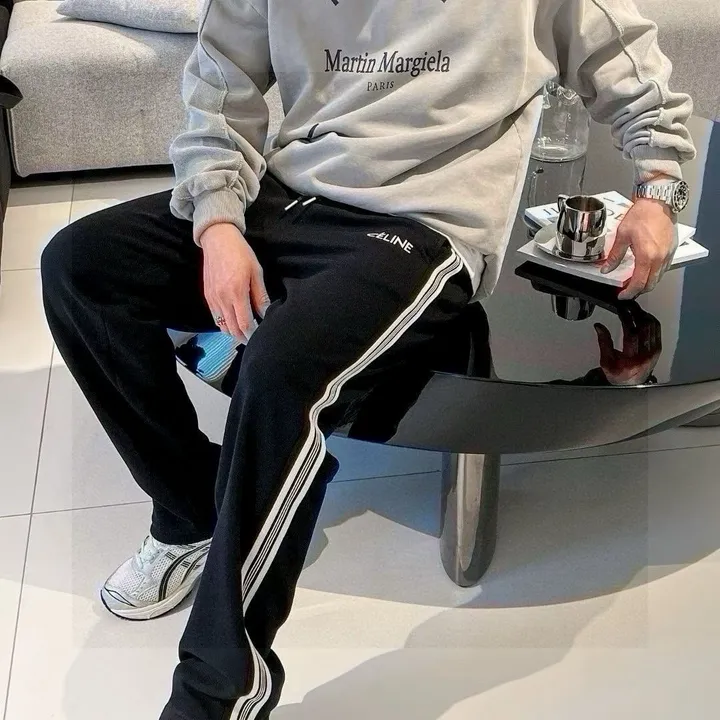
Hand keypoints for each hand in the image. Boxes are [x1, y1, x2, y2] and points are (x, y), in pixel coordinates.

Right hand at [200, 223, 270, 341]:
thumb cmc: (240, 253)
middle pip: (232, 329)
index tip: (259, 337)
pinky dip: (224, 323)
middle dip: (243, 337)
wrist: (217, 239)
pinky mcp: (207, 296)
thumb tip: (266, 313)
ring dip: (233, 332)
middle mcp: (222, 299)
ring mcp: (213, 298)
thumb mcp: (256, 272)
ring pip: (222, 326)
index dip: (252, 334)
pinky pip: (215, 317)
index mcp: (237, 292)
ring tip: (244, 332)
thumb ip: (260, 295)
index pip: (244, 323)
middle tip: (253, 339)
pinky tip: (233, 320)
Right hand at [593, 304, 661, 385]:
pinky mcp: (658, 348)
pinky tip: (642, 316)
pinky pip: (657, 329)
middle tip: (628, 304)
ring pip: (653, 326)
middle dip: (636, 312)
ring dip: (644, 315)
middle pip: (645, 327)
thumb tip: (599, 326)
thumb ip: (604, 342)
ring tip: (634, 308)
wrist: (631, 386)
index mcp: (632, 358)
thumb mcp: (606, 361)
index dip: (626, 318)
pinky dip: (650, 320)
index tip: (620, 309)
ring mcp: (655, 351)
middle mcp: (647, 354)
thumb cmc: (617, 374)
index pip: (631, 333)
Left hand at [600, 198, 677, 300]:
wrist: (658, 202)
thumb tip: (607, 268)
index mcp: (647, 256)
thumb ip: (615, 255)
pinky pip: (664, 268)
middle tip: (627, 291)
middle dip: (638, 291)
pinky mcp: (672, 249)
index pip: (639, 283)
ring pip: (658, 277)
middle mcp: (660, 258)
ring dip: (647, 282)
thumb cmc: (642, 214)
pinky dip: (654, 273)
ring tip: (635, 281)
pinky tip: (646, 269)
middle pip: (650, 284)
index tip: (622, 295)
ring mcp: (668, 254)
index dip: (629, 292)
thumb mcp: (622, 236)